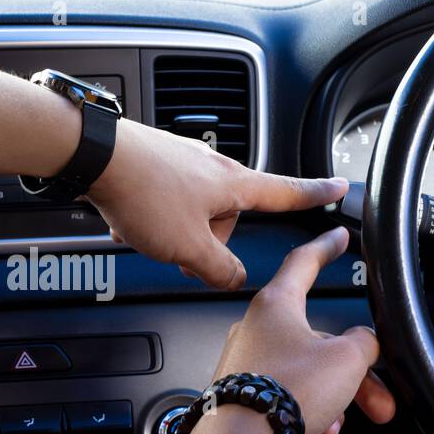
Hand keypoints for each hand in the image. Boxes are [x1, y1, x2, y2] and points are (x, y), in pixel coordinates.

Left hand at [84, 119, 348, 289]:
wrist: (94, 155)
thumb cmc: (142, 192)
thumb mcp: (187, 247)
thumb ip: (217, 269)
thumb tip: (232, 278)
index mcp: (234, 184)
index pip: (286, 192)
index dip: (315, 194)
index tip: (338, 187)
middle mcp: (214, 166)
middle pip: (227, 216)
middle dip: (206, 240)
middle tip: (180, 253)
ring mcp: (184, 161)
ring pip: (192, 211)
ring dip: (174, 231)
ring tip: (147, 234)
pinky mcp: (156, 161)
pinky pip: (164, 200)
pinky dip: (151, 217)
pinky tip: (129, 222)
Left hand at [212, 227, 395, 433]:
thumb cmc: (282, 392)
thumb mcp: (346, 360)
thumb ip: (362, 344)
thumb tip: (360, 346)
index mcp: (276, 305)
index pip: (304, 262)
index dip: (327, 247)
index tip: (338, 236)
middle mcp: (255, 329)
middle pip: (318, 342)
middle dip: (353, 376)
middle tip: (378, 401)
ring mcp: (245, 363)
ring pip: (305, 376)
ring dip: (331, 403)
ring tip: (337, 427)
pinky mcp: (240, 394)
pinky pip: (284, 399)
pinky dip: (305, 416)